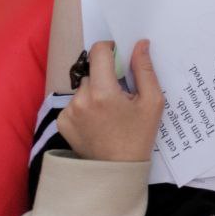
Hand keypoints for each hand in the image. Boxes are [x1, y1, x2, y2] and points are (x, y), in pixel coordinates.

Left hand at [57, 40, 163, 162]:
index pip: (98, 51)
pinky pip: (74, 103)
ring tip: (108, 111)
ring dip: (95, 91)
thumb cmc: (138, 136)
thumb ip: (144, 69)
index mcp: (103, 92)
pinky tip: (97, 120)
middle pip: (92, 70)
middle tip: (120, 94)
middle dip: (105, 76)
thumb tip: (140, 44)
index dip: (110, 49)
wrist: (117, 171)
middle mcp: (81, 100)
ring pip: (83, 87)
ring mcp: (69, 112)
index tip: (119, 58)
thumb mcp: (152, 102)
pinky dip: (85, 106)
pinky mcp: (62, 123)